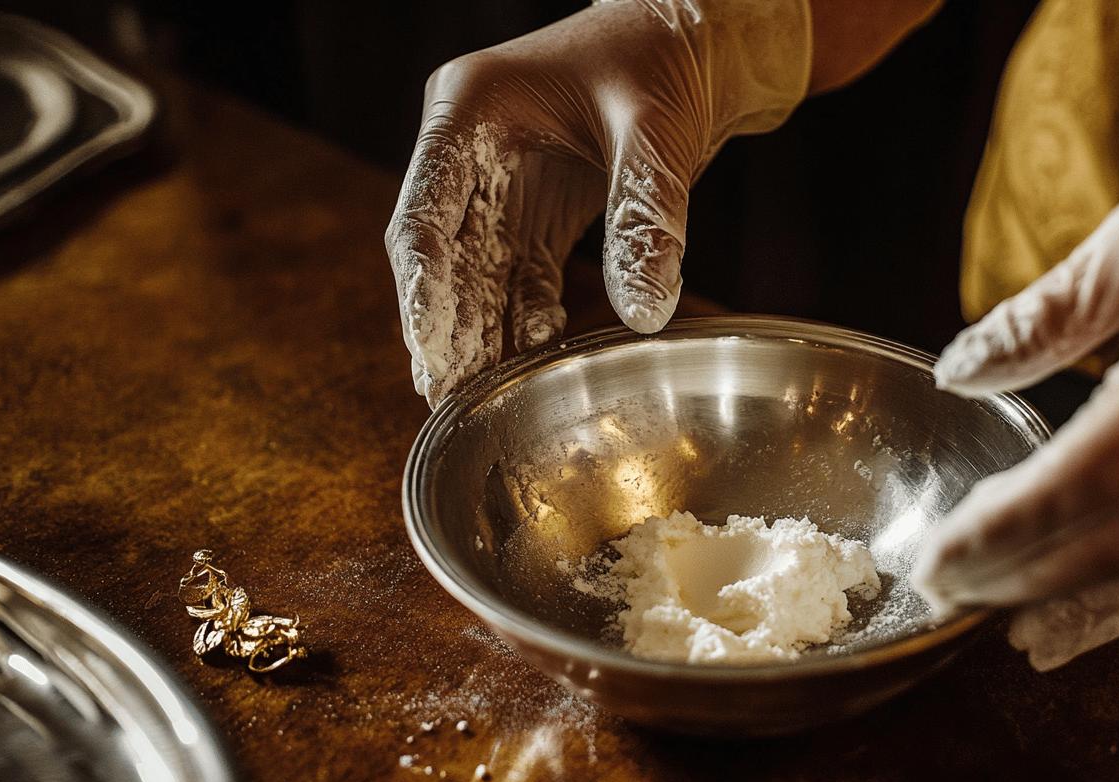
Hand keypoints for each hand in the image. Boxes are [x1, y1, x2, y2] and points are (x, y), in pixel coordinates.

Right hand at [385, 0, 808, 405]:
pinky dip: (522, 320)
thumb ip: (647, 218)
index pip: (425, 211)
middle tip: (447, 399)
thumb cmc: (664, 57)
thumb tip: (644, 311)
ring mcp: (501, 182)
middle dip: (443, 328)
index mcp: (469, 109)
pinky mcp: (537, 210)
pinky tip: (526, 363)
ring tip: (477, 401)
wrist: (695, 43)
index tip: (429, 349)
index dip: (423, 287)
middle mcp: (471, 150)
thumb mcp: (657, 133)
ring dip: (477, 335)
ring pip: (475, 274)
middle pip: (441, 254)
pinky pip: (519, 276)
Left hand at [912, 72, 1118, 669]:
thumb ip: (1042, 316)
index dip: (1001, 531)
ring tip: (1002, 621)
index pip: (1079, 481)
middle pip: (1115, 542)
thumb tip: (958, 372)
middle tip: (945, 593)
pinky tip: (1095, 612)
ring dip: (1078, 604)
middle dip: (1019, 579)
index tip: (935, 556)